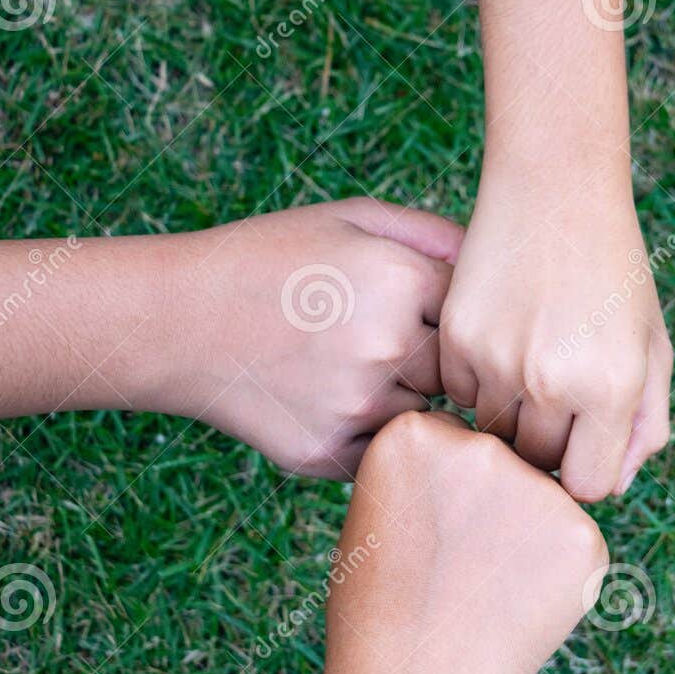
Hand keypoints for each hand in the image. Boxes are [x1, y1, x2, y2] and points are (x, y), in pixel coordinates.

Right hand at [176, 198, 463, 478]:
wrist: (174, 321)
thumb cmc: (272, 260)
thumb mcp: (350, 220)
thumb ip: (433, 234)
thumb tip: (500, 264)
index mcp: (401, 280)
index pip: (473, 312)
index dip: (443, 310)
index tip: (411, 305)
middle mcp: (386, 346)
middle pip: (456, 368)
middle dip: (428, 357)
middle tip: (374, 337)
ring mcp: (359, 406)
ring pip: (423, 411)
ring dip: (400, 396)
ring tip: (344, 365)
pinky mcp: (330, 453)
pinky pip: (386, 451)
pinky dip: (368, 434)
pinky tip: (327, 400)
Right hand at [328, 410, 608, 673]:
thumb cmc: (385, 609)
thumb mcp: (383, 514)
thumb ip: (440, 473)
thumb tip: (504, 459)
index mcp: (416, 433)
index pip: (453, 444)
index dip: (443, 497)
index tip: (425, 539)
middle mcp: (481, 447)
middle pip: (504, 463)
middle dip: (491, 509)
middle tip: (456, 569)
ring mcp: (537, 489)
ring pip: (542, 501)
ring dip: (526, 537)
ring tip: (483, 591)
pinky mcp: (583, 533)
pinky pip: (574, 539)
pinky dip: (556, 571)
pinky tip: (517, 605)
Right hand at [439, 174, 671, 501]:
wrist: (557, 189)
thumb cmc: (616, 272)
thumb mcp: (653, 346)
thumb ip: (645, 424)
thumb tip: (612, 486)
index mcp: (612, 388)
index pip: (588, 485)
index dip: (588, 468)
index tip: (587, 441)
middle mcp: (551, 380)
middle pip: (537, 461)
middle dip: (551, 440)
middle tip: (561, 390)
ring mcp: (497, 360)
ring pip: (495, 432)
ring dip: (512, 412)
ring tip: (533, 356)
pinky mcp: (456, 337)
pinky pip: (458, 394)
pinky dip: (476, 380)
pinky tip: (501, 336)